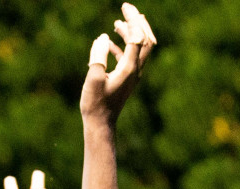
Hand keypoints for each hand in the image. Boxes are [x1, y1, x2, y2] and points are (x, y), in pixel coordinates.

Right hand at [79, 4, 155, 125]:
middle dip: (139, 23)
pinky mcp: (127, 80)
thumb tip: (104, 38)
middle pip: (146, 40)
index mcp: (129, 67)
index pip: (138, 36)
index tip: (125, 7)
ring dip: (132, 33)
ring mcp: (133, 76)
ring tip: (118, 22)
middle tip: (128, 9)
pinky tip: (110, 43)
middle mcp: (136, 70)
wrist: (101, 125)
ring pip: (140, 49)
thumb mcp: (92, 77)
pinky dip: (123, 46)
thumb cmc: (95, 104)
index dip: (133, 20)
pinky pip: (130, 58)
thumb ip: (98, 54)